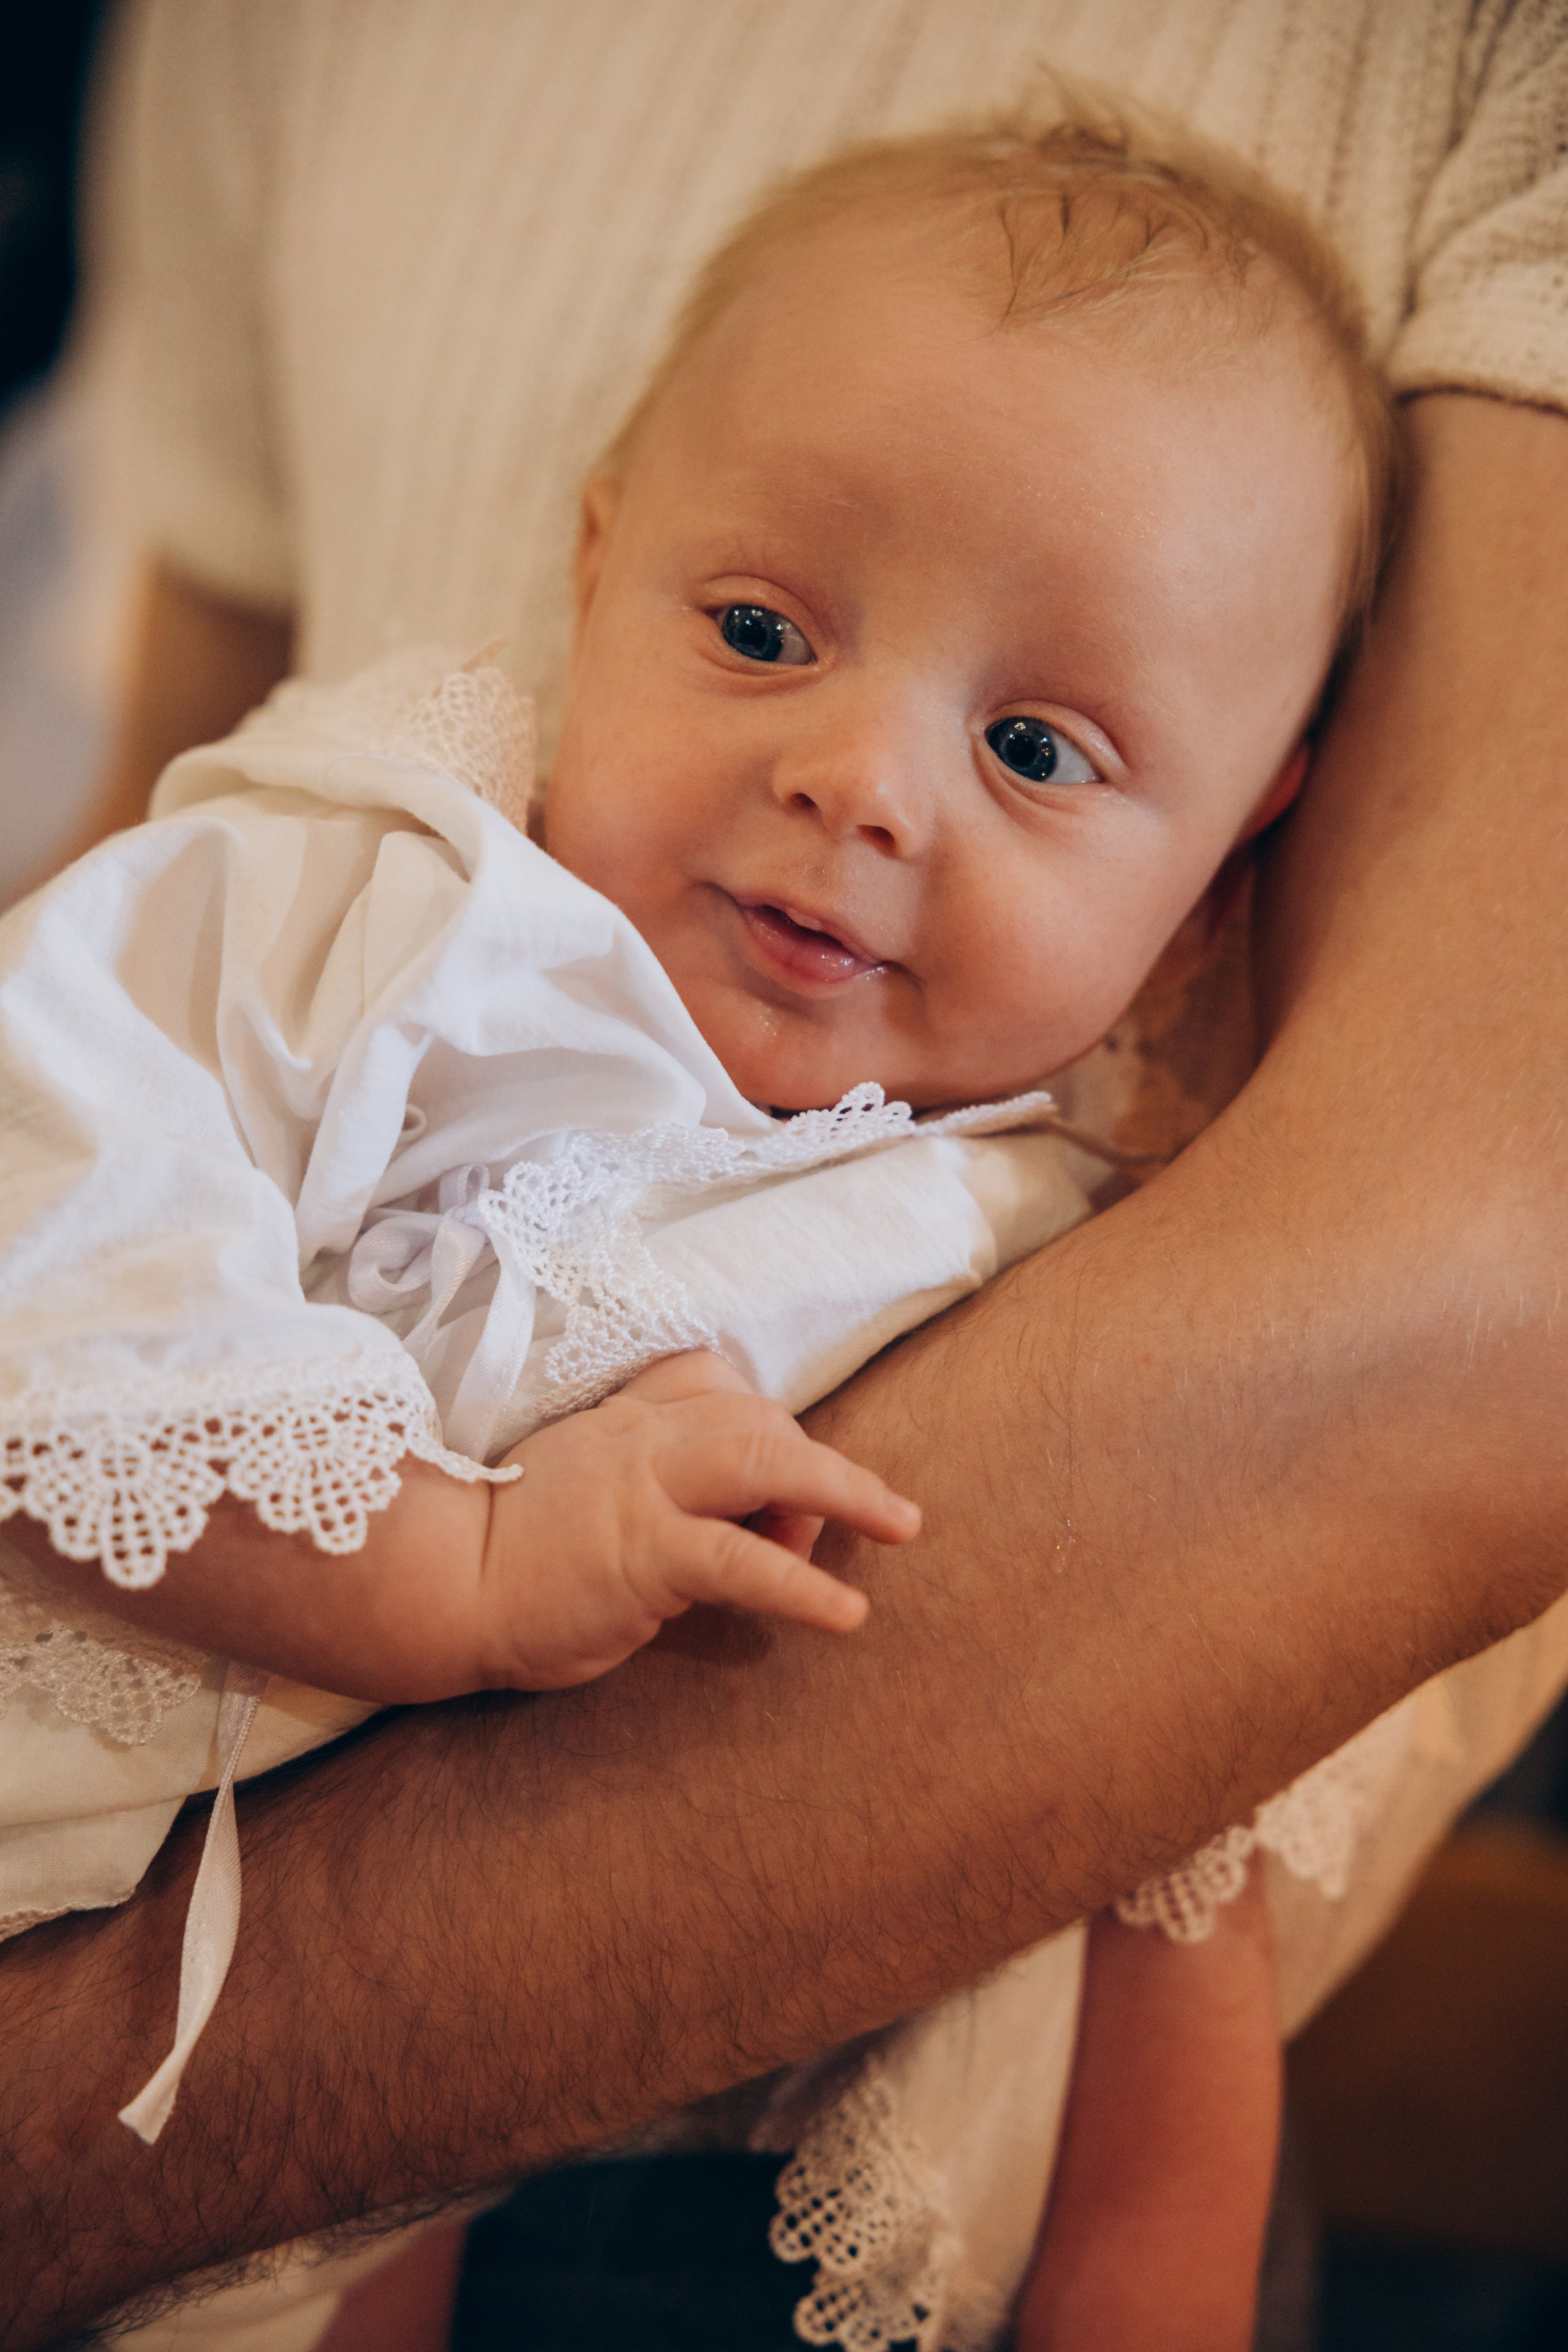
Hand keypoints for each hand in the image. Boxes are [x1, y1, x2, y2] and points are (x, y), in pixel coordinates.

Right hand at [476, 1352, 919, 1687]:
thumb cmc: (509, 1553)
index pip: (714, 1382)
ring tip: (901, 1526)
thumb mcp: (587, 1492)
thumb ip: (661, 1491)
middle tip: (867, 1513)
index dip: (763, 1421)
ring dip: (847, 1490)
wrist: (437, 1587)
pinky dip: (804, 1586)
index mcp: (621, 1420)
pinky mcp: (644, 1554)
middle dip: (818, 1460)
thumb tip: (755, 1527)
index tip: (776, 1481)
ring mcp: (642, 1491)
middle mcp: (638, 1439)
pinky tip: (847, 1614)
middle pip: (756, 1415)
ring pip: (764, 1460)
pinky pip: (742, 1562)